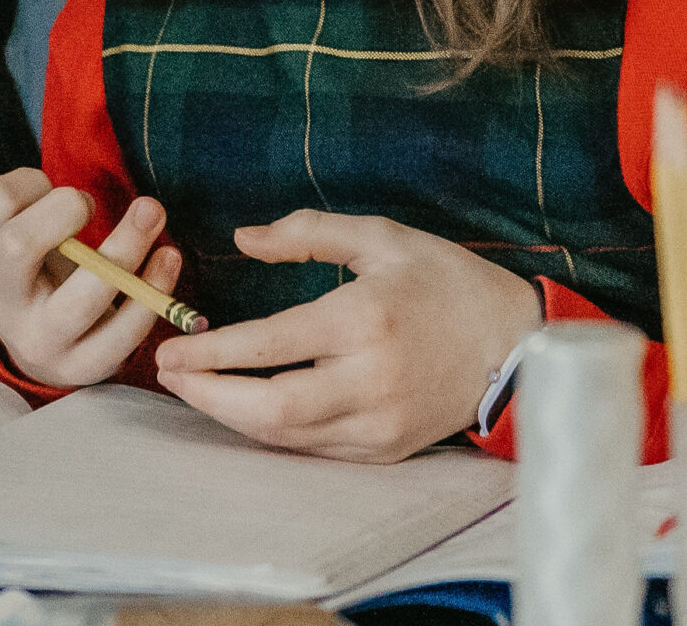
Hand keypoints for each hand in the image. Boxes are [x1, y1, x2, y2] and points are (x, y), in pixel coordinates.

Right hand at [0, 90, 184, 388]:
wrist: (45, 341)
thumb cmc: (17, 258)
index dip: (30, 182)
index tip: (51, 184)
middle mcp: (0, 301)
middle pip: (18, 247)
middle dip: (64, 209)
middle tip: (92, 199)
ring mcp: (44, 338)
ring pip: (83, 296)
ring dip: (127, 247)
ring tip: (152, 212)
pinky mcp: (87, 366)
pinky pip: (123, 334)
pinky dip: (153, 291)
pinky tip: (167, 258)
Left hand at [151, 210, 541, 463]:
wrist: (518, 344)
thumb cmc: (446, 282)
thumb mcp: (381, 238)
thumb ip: (306, 234)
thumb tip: (242, 238)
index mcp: (365, 320)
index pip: (271, 345)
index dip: (212, 351)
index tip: (169, 348)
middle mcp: (371, 379)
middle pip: (271, 408)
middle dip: (209, 395)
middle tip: (168, 374)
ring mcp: (381, 424)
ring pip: (288, 437)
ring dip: (232, 417)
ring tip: (194, 389)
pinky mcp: (387, 450)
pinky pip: (314, 450)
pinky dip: (273, 433)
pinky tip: (243, 409)